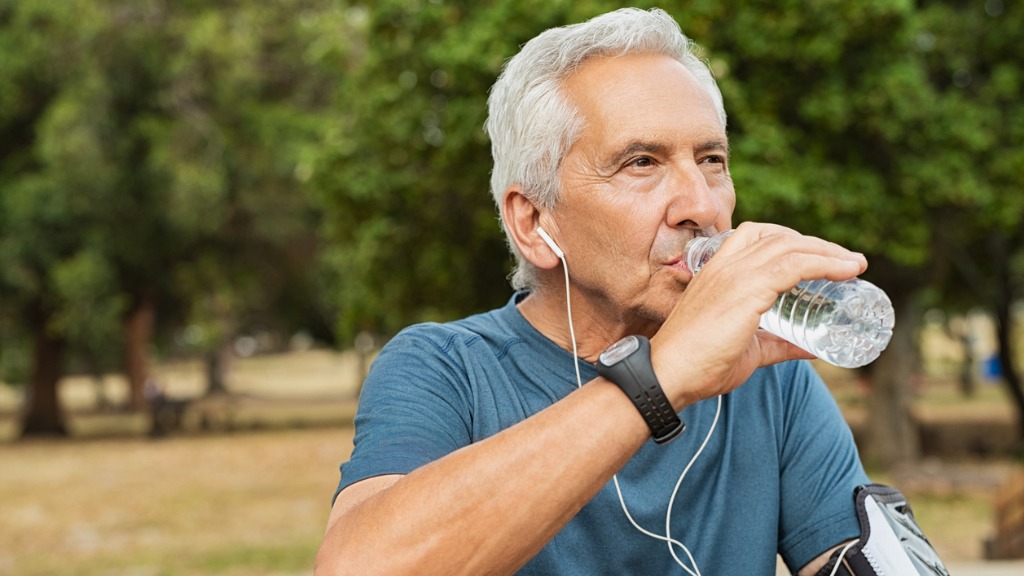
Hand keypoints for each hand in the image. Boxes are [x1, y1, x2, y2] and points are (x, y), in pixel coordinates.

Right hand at [650, 222, 866, 408]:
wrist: (668, 375)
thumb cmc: (699, 365)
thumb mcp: (748, 350)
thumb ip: (778, 344)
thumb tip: (813, 348)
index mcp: (717, 271)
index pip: (757, 236)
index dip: (792, 240)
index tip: (820, 255)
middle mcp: (725, 265)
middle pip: (780, 236)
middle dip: (818, 244)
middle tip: (847, 261)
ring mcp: (735, 275)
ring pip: (791, 246)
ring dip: (828, 251)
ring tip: (854, 264)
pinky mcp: (746, 290)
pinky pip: (794, 266)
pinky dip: (824, 264)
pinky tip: (846, 271)